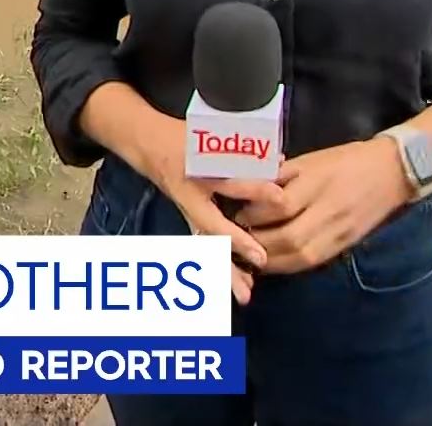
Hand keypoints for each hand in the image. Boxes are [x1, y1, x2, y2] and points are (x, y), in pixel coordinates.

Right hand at [132, 116, 283, 304]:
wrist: (150, 147)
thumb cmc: (187, 139)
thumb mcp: (211, 137)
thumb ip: (243, 152)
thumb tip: (282, 164)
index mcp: (198, 170)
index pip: (229, 181)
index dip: (254, 189)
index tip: (280, 198)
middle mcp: (191, 197)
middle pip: (213, 226)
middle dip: (237, 244)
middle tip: (262, 260)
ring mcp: (190, 213)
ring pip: (208, 246)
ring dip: (226, 271)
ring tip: (246, 294)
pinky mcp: (193, 223)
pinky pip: (206, 250)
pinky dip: (222, 270)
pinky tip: (241, 286)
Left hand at [239, 138, 412, 275]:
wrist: (392, 171)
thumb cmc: (346, 159)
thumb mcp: (310, 159)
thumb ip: (280, 176)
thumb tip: (247, 189)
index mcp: (318, 181)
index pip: (280, 206)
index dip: (254, 215)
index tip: (236, 214)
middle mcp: (328, 209)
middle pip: (287, 237)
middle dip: (257, 242)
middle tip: (237, 240)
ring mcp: (338, 231)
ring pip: (299, 256)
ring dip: (270, 260)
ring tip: (250, 255)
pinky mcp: (344, 245)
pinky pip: (312, 262)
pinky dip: (288, 265)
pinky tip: (273, 261)